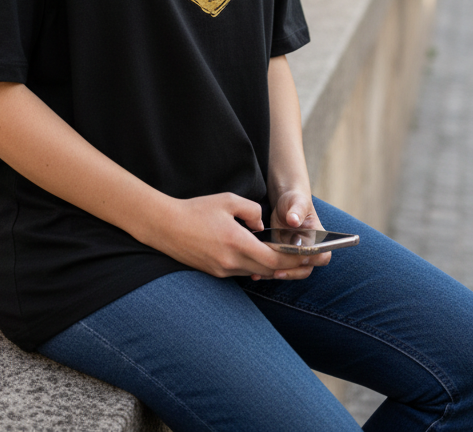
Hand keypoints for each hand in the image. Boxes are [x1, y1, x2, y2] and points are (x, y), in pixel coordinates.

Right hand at [152, 193, 322, 281]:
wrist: (166, 226)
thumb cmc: (197, 210)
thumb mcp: (228, 200)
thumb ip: (252, 211)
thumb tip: (261, 225)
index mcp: (236, 242)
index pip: (272, 259)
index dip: (292, 259)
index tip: (306, 255)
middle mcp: (231, 262)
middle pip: (268, 270)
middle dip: (288, 265)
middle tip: (305, 259)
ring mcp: (222, 270)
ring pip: (255, 272)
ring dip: (271, 267)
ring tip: (287, 258)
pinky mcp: (215, 273)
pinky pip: (241, 272)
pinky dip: (254, 266)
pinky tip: (259, 257)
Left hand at [256, 189, 330, 281]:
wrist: (284, 204)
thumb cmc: (295, 201)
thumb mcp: (297, 202)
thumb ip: (297, 211)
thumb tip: (293, 220)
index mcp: (317, 239)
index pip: (323, 255)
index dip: (314, 259)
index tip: (302, 257)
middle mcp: (308, 250)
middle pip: (305, 269)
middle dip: (291, 273)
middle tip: (277, 272)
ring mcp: (294, 255)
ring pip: (290, 272)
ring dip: (277, 275)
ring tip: (261, 274)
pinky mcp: (282, 256)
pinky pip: (277, 269)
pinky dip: (267, 273)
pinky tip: (255, 274)